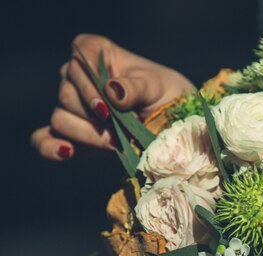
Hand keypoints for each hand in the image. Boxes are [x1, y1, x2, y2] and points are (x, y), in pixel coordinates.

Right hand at [31, 34, 193, 160]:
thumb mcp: (157, 87)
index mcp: (95, 53)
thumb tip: (112, 90)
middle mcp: (77, 77)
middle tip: (124, 131)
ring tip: (118, 143)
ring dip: (89, 136)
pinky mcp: (72, 134)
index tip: (109, 107)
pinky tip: (66, 152)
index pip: (77, 64)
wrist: (176, 125)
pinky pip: (44, 139)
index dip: (89, 86)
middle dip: (95, 118)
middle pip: (66, 96)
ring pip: (61, 119)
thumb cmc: (167, 97)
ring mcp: (73, 107)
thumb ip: (135, 86)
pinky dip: (50, 147)